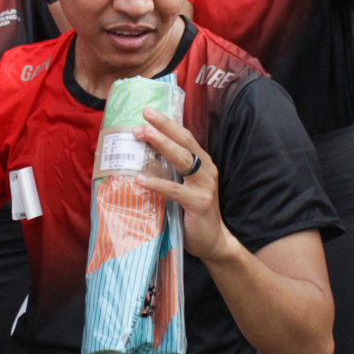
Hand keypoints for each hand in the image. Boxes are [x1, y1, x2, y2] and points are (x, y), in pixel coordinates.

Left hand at [133, 108, 234, 262]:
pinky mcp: (199, 203)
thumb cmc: (193, 213)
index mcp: (202, 163)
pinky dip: (157, 183)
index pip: (185, 137)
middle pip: (185, 142)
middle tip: (144, 115)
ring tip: (143, 134)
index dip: (168, 123)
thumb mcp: (183, 186)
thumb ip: (170, 171)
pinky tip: (140, 179)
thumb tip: (141, 156)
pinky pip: (175, 190)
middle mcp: (206, 170)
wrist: (213, 241)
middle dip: (164, 126)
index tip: (149, 111)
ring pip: (182, 160)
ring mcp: (205, 186)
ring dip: (162, 145)